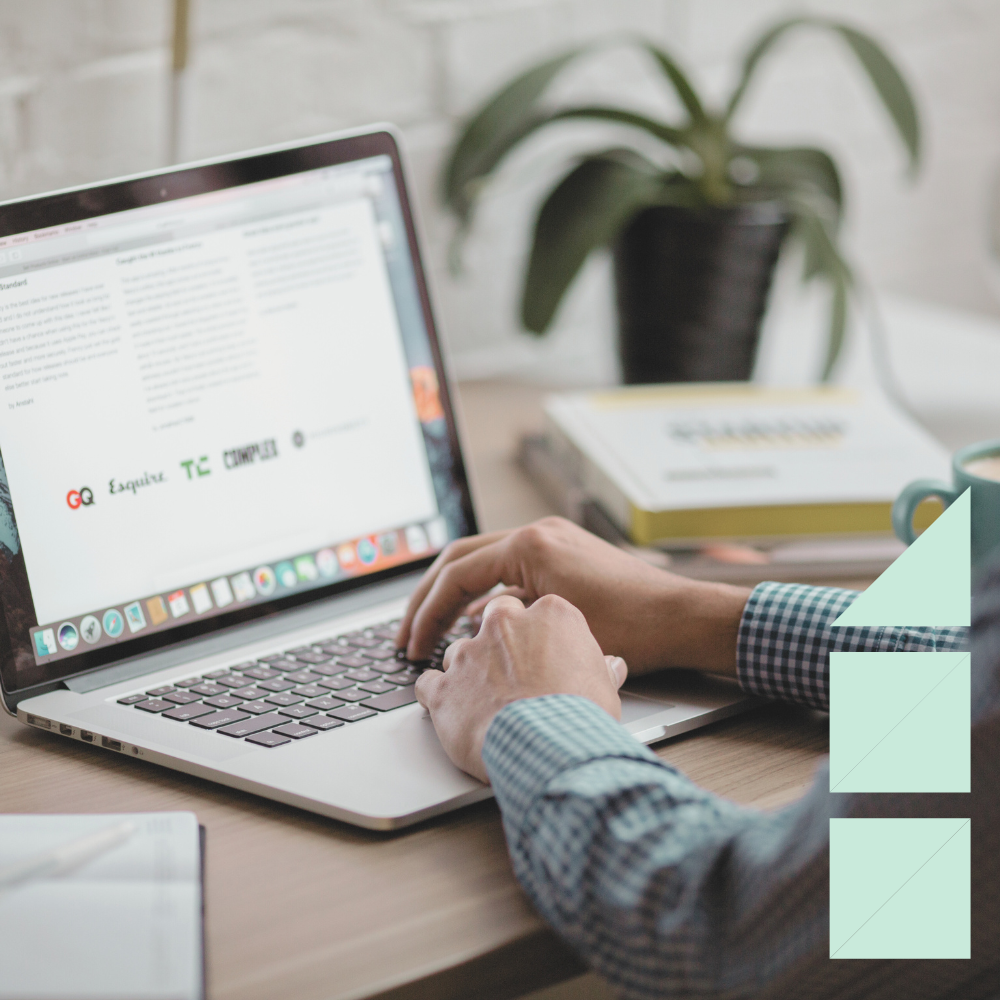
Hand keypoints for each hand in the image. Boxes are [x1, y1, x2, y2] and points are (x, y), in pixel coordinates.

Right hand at [398, 517, 748, 675]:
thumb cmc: (632, 628)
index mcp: (531, 544)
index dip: (427, 613)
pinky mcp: (564, 554)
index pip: (456, 573)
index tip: (412, 645)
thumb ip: (503, 622)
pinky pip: (510, 570)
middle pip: (460, 559)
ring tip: (433, 632)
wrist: (683, 618)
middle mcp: (538, 533)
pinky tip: (477, 626)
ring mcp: (552, 540)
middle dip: (428, 598)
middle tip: (407, 634)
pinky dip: (487, 596)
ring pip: (482, 562)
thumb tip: (466, 632)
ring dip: (455, 595)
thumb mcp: (555, 628)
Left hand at [415, 593, 627, 781]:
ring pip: (460, 652)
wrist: (549, 746)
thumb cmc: (580, 715)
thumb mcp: (604, 687)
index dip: (539, 637)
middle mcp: (504, 624)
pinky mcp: (444, 687)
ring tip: (486, 702)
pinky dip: (437, 696)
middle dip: (500, 642)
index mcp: (549, 615)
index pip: (537, 611)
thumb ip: (600, 668)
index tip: (543, 655)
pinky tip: (452, 712)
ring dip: (469, 672)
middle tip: (513, 671)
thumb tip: (611, 667)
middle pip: (494, 620)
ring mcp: (469, 653)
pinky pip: (429, 684)